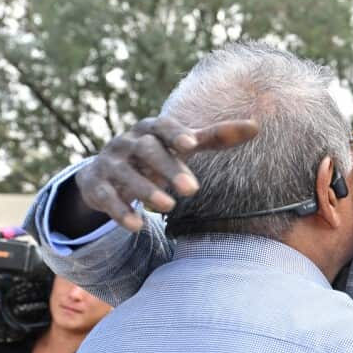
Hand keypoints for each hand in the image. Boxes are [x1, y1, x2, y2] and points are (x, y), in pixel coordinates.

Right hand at [77, 116, 258, 231]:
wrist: (106, 170)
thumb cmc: (157, 154)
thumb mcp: (183, 145)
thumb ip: (216, 137)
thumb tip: (256, 126)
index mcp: (150, 129)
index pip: (162, 127)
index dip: (175, 134)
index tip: (191, 145)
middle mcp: (127, 142)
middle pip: (146, 151)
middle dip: (168, 168)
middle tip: (192, 190)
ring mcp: (110, 164)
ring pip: (126, 175)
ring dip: (146, 191)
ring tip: (169, 207)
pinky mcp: (96, 186)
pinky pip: (106, 198)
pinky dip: (120, 212)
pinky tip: (137, 227)